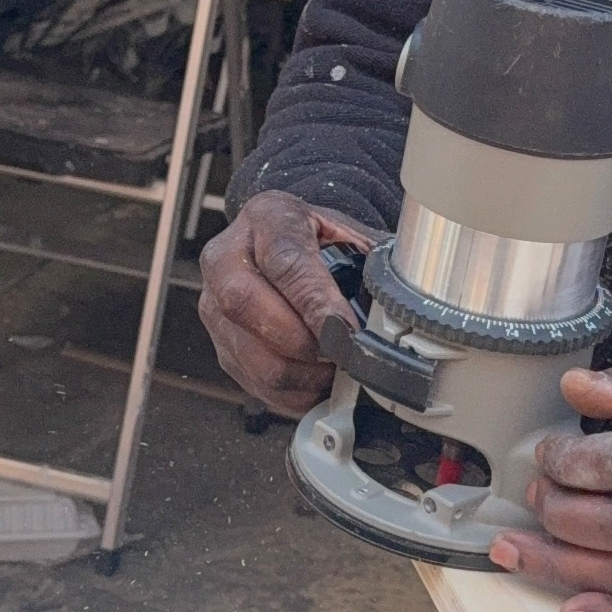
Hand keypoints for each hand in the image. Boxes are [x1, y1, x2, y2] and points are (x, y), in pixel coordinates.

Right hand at [199, 192, 375, 416]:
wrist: (287, 246)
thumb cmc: (321, 243)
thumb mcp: (349, 235)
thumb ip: (370, 264)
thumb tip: (398, 308)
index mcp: (266, 218)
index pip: (284, 260)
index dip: (316, 301)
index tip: (347, 329)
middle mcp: (227, 258)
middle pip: (246, 304)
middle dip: (303, 341)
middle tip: (342, 353)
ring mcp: (213, 304)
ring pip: (251, 354)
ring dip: (302, 374)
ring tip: (334, 369)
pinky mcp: (221, 344)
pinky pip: (255, 383)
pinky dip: (294, 393)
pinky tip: (318, 381)